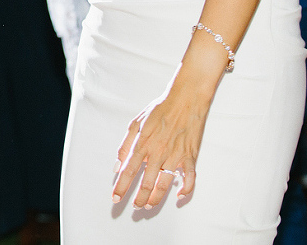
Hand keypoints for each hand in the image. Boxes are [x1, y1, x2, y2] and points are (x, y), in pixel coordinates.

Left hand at [112, 74, 208, 209]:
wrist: (185, 99)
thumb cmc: (159, 109)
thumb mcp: (136, 122)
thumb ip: (125, 144)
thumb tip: (117, 164)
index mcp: (143, 143)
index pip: (128, 171)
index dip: (121, 187)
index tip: (116, 198)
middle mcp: (158, 152)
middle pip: (146, 183)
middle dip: (138, 198)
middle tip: (135, 206)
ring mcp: (175, 155)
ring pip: (164, 184)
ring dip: (156, 198)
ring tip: (149, 205)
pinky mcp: (190, 156)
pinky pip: (189, 178)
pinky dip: (185, 190)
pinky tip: (179, 196)